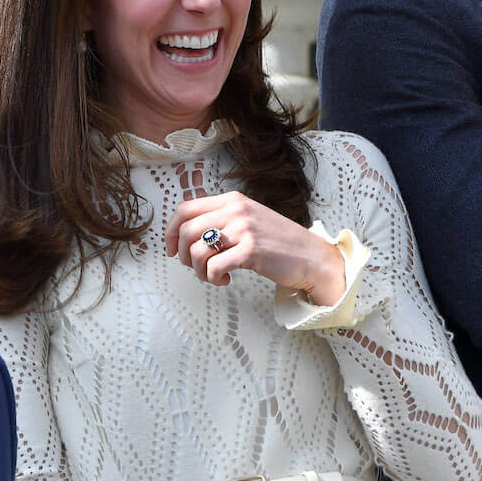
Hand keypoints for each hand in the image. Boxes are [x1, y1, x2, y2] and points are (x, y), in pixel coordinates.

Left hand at [165, 191, 345, 304]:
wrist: (311, 256)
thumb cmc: (278, 241)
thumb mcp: (248, 218)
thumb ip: (222, 218)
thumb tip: (187, 233)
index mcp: (232, 200)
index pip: (185, 208)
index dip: (170, 231)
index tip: (171, 248)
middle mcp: (236, 210)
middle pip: (186, 230)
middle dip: (182, 254)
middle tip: (193, 266)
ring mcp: (244, 229)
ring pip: (196, 250)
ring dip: (198, 270)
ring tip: (212, 275)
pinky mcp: (251, 250)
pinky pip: (213, 266)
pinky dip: (213, 278)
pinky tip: (224, 281)